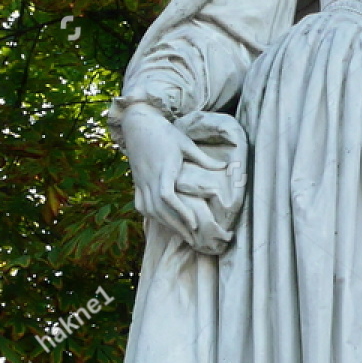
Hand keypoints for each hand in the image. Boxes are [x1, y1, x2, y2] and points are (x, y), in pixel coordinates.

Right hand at [120, 102, 227, 249]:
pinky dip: (152, 216)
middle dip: (177, 226)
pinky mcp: (136, 182)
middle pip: (160, 210)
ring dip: (166, 224)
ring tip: (182, 235)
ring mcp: (141, 182)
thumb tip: (224, 167)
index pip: (168, 197)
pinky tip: (162, 222)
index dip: (181, 213)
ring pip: (150, 210)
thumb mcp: (186, 143)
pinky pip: (141, 205)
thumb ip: (204, 158)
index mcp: (164, 169)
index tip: (195, 224)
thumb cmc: (164, 132)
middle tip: (194, 239)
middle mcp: (149, 179)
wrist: (139, 123)